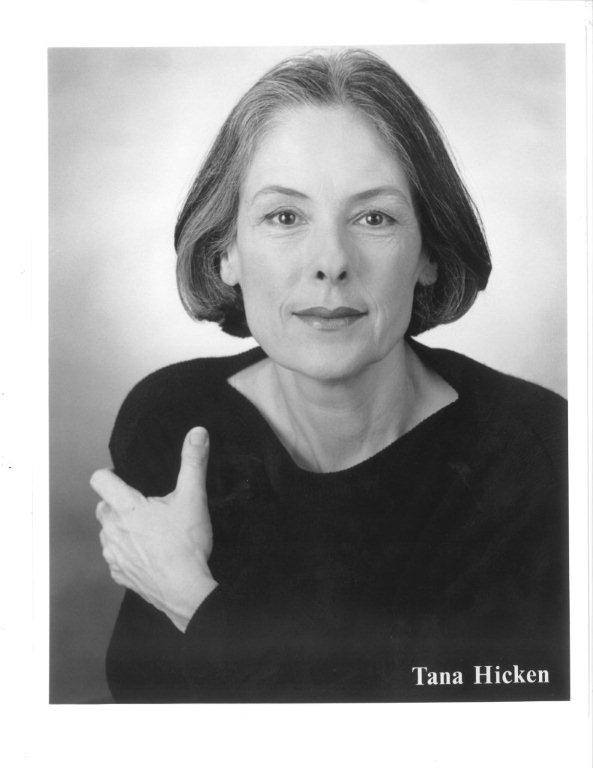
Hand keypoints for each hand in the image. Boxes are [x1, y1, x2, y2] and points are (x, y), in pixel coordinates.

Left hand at [91, 426, 217, 631]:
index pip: (99, 480)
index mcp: (126, 507)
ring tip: (149, 533)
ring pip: (107, 533)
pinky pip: (115, 558)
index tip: (124, 479)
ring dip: (122, 529)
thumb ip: (193, 462)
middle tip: (146, 508)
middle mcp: (112, 530)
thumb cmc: (186, 544)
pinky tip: (148, 554)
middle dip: (119, 504)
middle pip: (103, 507)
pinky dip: (127, 553)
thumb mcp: (193, 498)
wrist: (186, 590)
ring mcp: (113, 554)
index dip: (109, 475)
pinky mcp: (119, 574)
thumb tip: (197, 433)